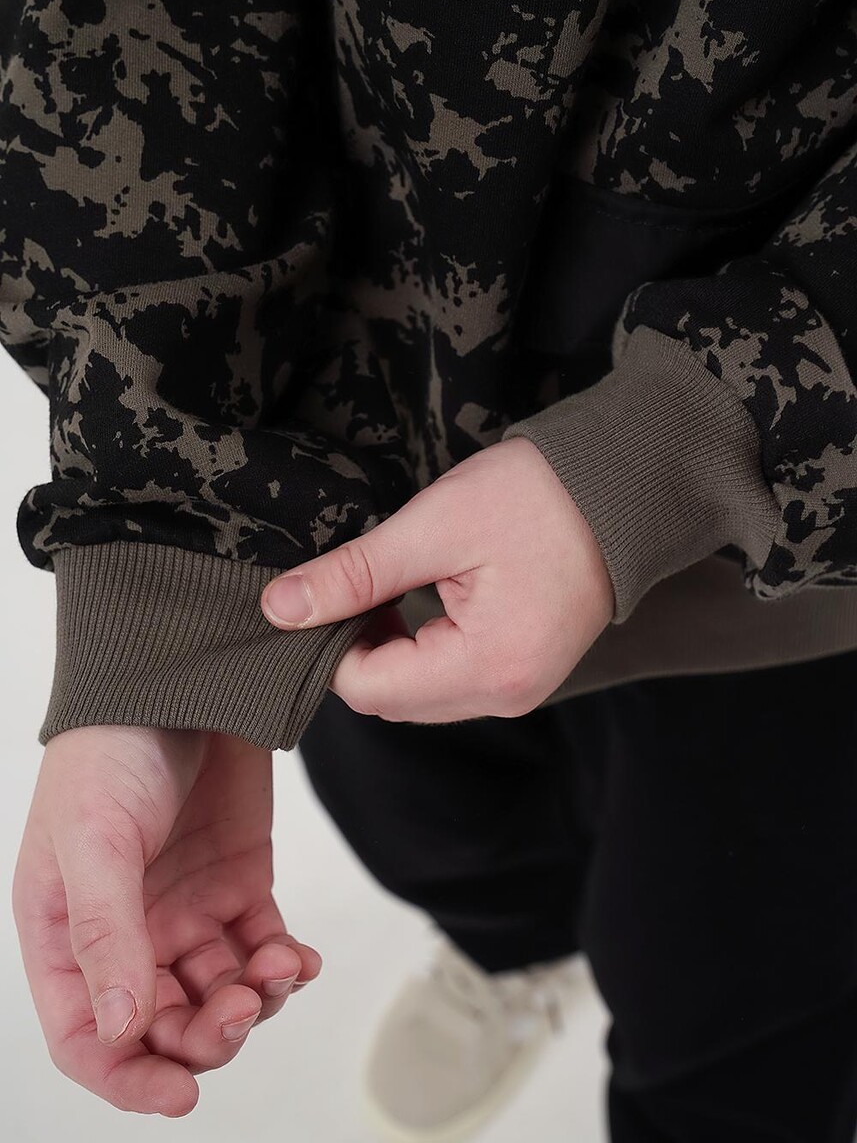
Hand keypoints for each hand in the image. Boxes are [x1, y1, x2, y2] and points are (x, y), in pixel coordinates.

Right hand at [12, 726, 319, 1115]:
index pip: (90, 1036)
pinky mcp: (240, 882)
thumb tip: (121, 1030)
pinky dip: (286, 964)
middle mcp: (127, 932)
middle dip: (207, 1036)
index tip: (180, 1093)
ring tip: (280, 969)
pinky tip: (301, 959)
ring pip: (223, 994)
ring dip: (256, 1000)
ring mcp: (187, 910)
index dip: (130, 1078)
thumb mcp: (93, 839)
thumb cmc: (110, 750)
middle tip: (244, 1007)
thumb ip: (105, 934)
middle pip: (165, 1025)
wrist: (180, 676)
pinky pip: (264, 947)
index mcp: (67, 932)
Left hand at [261, 436, 614, 721]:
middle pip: (392, 701)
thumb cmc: (538, 497)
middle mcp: (506, 695)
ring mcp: (520, 689)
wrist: (621, 488)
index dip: (328, 646)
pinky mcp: (523, 672)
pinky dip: (419, 651)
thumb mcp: (433, 526)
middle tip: (348, 587)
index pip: (370, 690)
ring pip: (418, 696)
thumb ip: (354, 574)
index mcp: (488, 666)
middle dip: (355, 651)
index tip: (319, 596)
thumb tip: (280, 609)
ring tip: (385, 588)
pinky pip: (450, 682)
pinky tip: (416, 601)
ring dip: (386, 652)